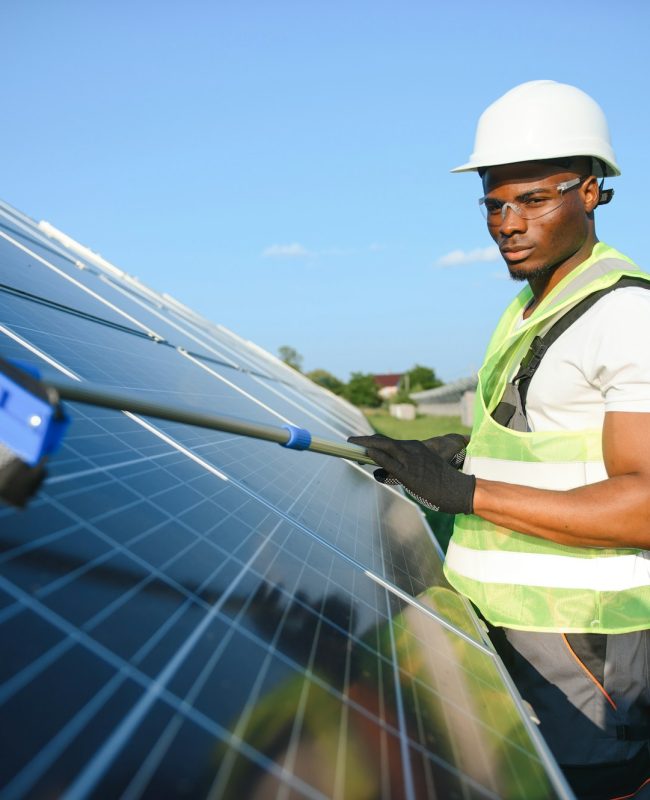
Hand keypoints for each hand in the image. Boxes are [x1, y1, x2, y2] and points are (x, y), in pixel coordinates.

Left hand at [347, 434, 474, 513]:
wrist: (461, 489)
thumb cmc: (444, 483)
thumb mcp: (424, 470)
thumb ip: (405, 469)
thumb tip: (383, 473)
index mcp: (416, 448)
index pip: (389, 442)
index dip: (373, 441)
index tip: (360, 442)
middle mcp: (412, 450)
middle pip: (383, 441)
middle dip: (365, 440)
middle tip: (350, 441)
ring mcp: (411, 461)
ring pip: (384, 447)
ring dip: (366, 444)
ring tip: (351, 444)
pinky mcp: (410, 474)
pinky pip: (389, 462)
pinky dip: (376, 455)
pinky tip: (366, 452)